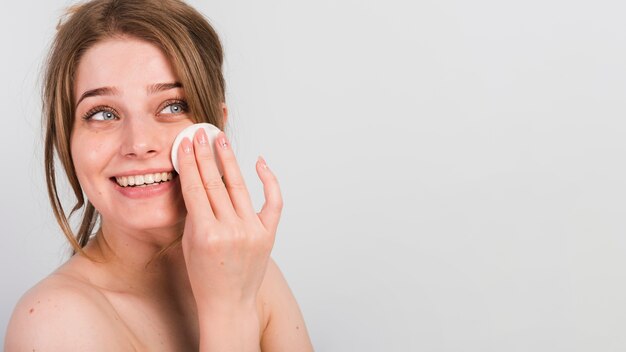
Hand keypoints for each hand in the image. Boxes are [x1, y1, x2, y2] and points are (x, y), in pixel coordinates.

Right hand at [177, 127, 282, 311]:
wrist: (229, 303)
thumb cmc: (205, 276)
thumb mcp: (190, 243)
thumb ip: (195, 212)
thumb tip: (198, 178)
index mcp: (206, 234)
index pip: (195, 188)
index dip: (190, 163)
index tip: (186, 143)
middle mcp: (231, 231)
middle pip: (215, 183)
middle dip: (206, 155)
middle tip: (202, 134)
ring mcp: (252, 231)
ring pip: (239, 187)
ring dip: (229, 161)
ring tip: (222, 142)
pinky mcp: (269, 234)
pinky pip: (273, 201)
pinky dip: (268, 180)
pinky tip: (259, 162)